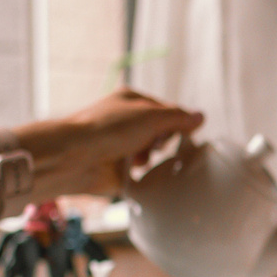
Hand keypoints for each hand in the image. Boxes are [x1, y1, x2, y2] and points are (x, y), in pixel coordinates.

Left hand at [33, 90, 204, 196]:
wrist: (76, 157)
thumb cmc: (108, 130)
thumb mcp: (150, 116)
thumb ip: (178, 117)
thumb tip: (200, 117)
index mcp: (131, 102)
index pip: (165, 109)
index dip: (178, 120)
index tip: (187, 130)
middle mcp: (125, 122)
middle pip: (160, 132)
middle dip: (162, 140)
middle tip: (156, 142)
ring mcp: (121, 146)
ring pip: (152, 153)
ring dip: (151, 157)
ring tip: (141, 158)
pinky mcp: (118, 170)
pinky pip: (141, 174)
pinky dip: (144, 174)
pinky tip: (138, 172)